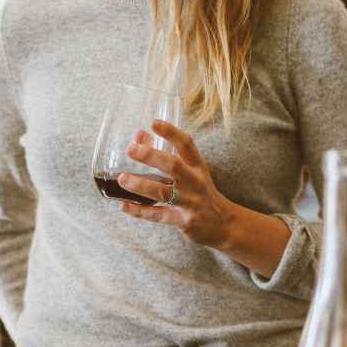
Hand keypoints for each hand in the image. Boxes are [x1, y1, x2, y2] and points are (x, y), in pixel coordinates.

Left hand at [115, 120, 237, 249]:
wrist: (223, 224)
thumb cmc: (200, 192)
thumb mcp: (190, 171)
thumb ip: (165, 152)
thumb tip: (138, 135)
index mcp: (198, 166)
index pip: (186, 144)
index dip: (170, 132)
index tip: (153, 123)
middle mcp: (195, 182)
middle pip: (173, 165)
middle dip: (151, 156)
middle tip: (131, 149)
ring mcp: (190, 202)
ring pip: (163, 193)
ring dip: (141, 185)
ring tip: (122, 179)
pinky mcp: (183, 221)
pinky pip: (157, 215)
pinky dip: (139, 211)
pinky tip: (123, 205)